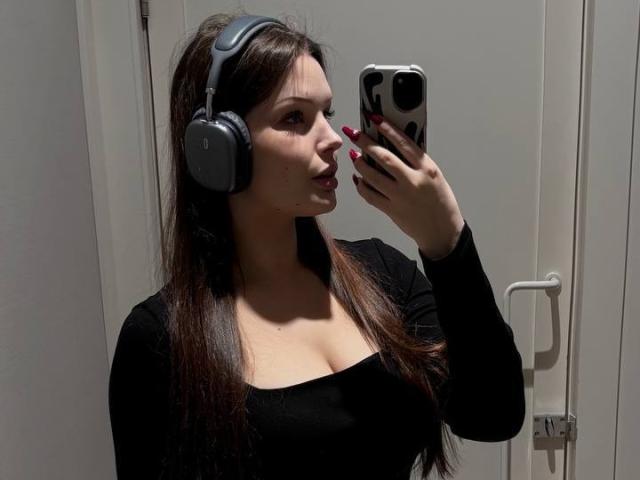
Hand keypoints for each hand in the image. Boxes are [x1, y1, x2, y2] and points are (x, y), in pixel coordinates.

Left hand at [342, 113, 464, 259]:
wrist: (442, 230)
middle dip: (365, 143)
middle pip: (384, 158)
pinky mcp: (391, 210)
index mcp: (427, 168)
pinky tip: (357, 178)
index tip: (374, 119)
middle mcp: (413, 181)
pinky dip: (361, 185)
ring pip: (372, 176)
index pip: (404, 143)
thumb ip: (416, 162)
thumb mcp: (434, 175)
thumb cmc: (440, 200)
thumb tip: (392, 145)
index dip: (387, 129)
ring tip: (354, 156)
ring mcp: (401, 197)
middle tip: (354, 134)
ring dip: (360, 164)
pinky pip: (370, 195)